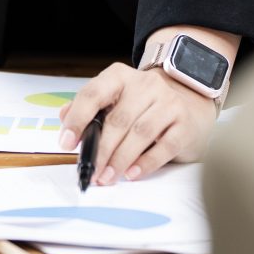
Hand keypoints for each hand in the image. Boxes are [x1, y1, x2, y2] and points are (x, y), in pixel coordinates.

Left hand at [58, 59, 219, 184]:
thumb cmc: (142, 107)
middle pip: (118, 119)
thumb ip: (88, 109)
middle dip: (101, 150)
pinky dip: (146, 163)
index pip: (93, 93)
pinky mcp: (185, 123)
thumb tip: (65, 119)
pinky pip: (164, 146)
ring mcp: (168, 102)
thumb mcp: (114, 101)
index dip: (77, 119)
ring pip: (140, 133)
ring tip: (108, 177)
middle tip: (91, 171)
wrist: (187, 104)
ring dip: (120, 159)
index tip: (67, 143)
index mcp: (120, 76)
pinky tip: (132, 173)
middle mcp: (146, 84)